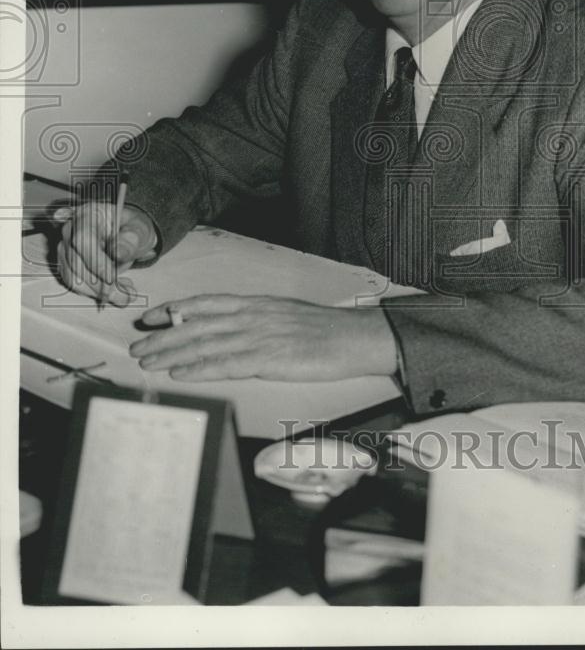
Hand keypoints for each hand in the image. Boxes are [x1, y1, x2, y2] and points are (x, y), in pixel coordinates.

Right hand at [57, 201, 157, 304]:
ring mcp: (65, 248)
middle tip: (126, 293)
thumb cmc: (131, 227)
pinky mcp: (66, 264)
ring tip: (125, 292)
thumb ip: (131, 238)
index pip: (83, 240)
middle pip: (77, 263)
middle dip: (103, 284)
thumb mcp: (139, 229)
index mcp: (88, 214)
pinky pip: (75, 284)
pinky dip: (95, 293)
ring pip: (74, 278)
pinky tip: (115, 290)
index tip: (113, 278)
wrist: (127, 231)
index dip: (96, 263)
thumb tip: (118, 252)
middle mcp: (71, 230)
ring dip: (100, 292)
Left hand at [129, 294, 397, 381]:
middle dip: (164, 337)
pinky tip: (181, 374)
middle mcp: (252, 315)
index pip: (205, 303)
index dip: (174, 310)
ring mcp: (259, 336)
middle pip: (197, 325)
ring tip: (148, 362)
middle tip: (138, 347)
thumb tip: (225, 328)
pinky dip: (199, 369)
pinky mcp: (269, 358)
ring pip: (205, 344)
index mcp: (255, 303)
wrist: (353, 337)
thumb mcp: (282, 314)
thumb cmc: (322, 330)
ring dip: (172, 354)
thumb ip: (253, 319)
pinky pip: (226, 364)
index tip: (150, 318)